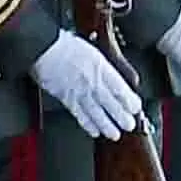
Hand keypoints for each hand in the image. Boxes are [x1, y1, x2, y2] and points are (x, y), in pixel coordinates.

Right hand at [27, 34, 145, 140]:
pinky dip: (87, 124)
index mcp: (101, 68)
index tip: (136, 109)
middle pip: (110, 103)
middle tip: (129, 126)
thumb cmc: (67, 47)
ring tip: (115, 134)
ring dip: (106, 125)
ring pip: (96, 112)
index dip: (129, 101)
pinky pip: (79, 113)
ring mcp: (78, 91)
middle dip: (121, 117)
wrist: (45, 48)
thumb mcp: (94, 52)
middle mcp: (92, 81)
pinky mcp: (65, 97)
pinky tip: (94, 131)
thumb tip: (117, 77)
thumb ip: (105, 67)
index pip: (119, 88)